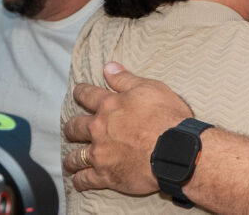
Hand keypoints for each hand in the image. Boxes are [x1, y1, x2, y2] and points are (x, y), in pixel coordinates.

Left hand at [63, 61, 193, 193]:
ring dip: (72, 157)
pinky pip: (85, 180)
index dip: (81, 92)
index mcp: (110, 106)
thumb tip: (108, 67)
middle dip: (72, 128)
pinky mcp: (106, 175)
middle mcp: (99, 129)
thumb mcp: (151, 89)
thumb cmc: (167, 117)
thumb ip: (126, 79)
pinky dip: (80, 181)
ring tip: (72, 160)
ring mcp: (100, 154)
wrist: (176, 151)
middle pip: (75, 127)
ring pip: (76, 156)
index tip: (78, 93)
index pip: (87, 95)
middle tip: (72, 129)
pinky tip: (79, 181)